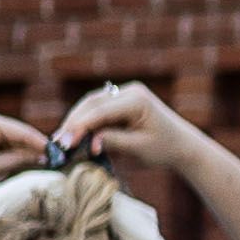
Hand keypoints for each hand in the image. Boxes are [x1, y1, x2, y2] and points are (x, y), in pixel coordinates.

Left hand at [0, 107, 56, 195]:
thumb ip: (20, 159)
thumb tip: (44, 156)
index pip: (22, 131)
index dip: (42, 144)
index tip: (61, 154)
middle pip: (19, 134)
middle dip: (34, 148)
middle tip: (56, 161)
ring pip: (13, 141)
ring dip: (24, 154)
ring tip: (42, 165)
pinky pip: (4, 145)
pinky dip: (13, 156)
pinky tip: (23, 165)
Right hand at [54, 81, 219, 184]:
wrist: (182, 145)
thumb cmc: (165, 148)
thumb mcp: (140, 148)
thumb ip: (114, 142)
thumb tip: (89, 142)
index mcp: (137, 100)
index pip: (100, 111)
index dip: (80, 127)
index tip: (65, 143)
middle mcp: (129, 91)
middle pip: (91, 104)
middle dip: (73, 123)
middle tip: (57, 143)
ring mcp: (124, 94)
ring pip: (90, 105)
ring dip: (75, 121)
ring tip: (61, 141)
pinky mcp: (119, 101)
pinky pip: (97, 109)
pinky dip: (85, 121)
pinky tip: (74, 135)